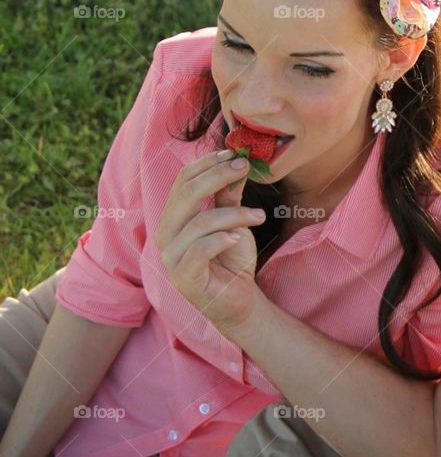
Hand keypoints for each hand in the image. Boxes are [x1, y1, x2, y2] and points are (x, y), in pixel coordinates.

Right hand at [156, 150, 265, 334]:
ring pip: (200, 222)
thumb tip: (238, 162)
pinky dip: (222, 239)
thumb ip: (229, 195)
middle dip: (218, 176)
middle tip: (244, 169)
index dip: (207, 164)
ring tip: (259, 216)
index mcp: (174, 217)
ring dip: (234, 214)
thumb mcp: (233, 221)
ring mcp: (171, 258)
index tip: (235, 156)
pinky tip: (239, 238)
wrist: (239, 300)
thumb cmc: (232, 259)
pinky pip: (200, 250)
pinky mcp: (184, 278)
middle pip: (186, 194)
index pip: (183, 181)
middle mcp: (166, 235)